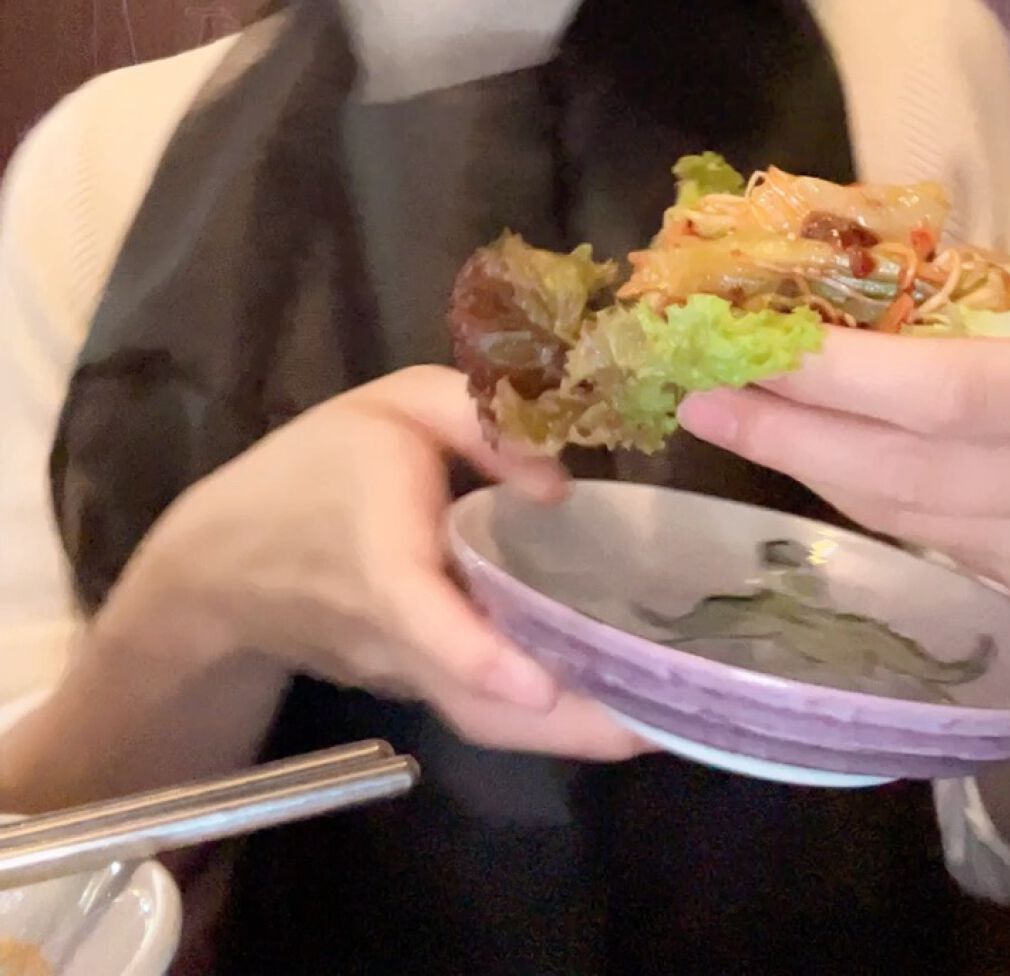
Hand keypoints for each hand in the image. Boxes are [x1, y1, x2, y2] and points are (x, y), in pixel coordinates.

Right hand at [113, 366, 642, 760]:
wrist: (222, 562)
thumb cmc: (314, 469)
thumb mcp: (392, 405)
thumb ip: (477, 421)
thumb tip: (558, 487)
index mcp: (379, 557)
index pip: (421, 617)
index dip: (478, 655)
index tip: (543, 684)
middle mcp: (393, 634)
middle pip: (475, 702)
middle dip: (566, 727)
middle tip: (658, 725)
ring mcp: (402, 672)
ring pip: (484, 719)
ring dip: (568, 733)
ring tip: (657, 720)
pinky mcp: (411, 684)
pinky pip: (477, 709)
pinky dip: (541, 718)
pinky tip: (608, 696)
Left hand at [679, 322, 1009, 600]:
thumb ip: (939, 296)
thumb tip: (786, 280)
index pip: (950, 392)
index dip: (839, 376)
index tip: (750, 346)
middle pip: (912, 471)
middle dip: (789, 432)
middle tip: (703, 394)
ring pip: (906, 517)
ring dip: (805, 467)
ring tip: (729, 419)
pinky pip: (923, 544)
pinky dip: (853, 497)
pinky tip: (803, 458)